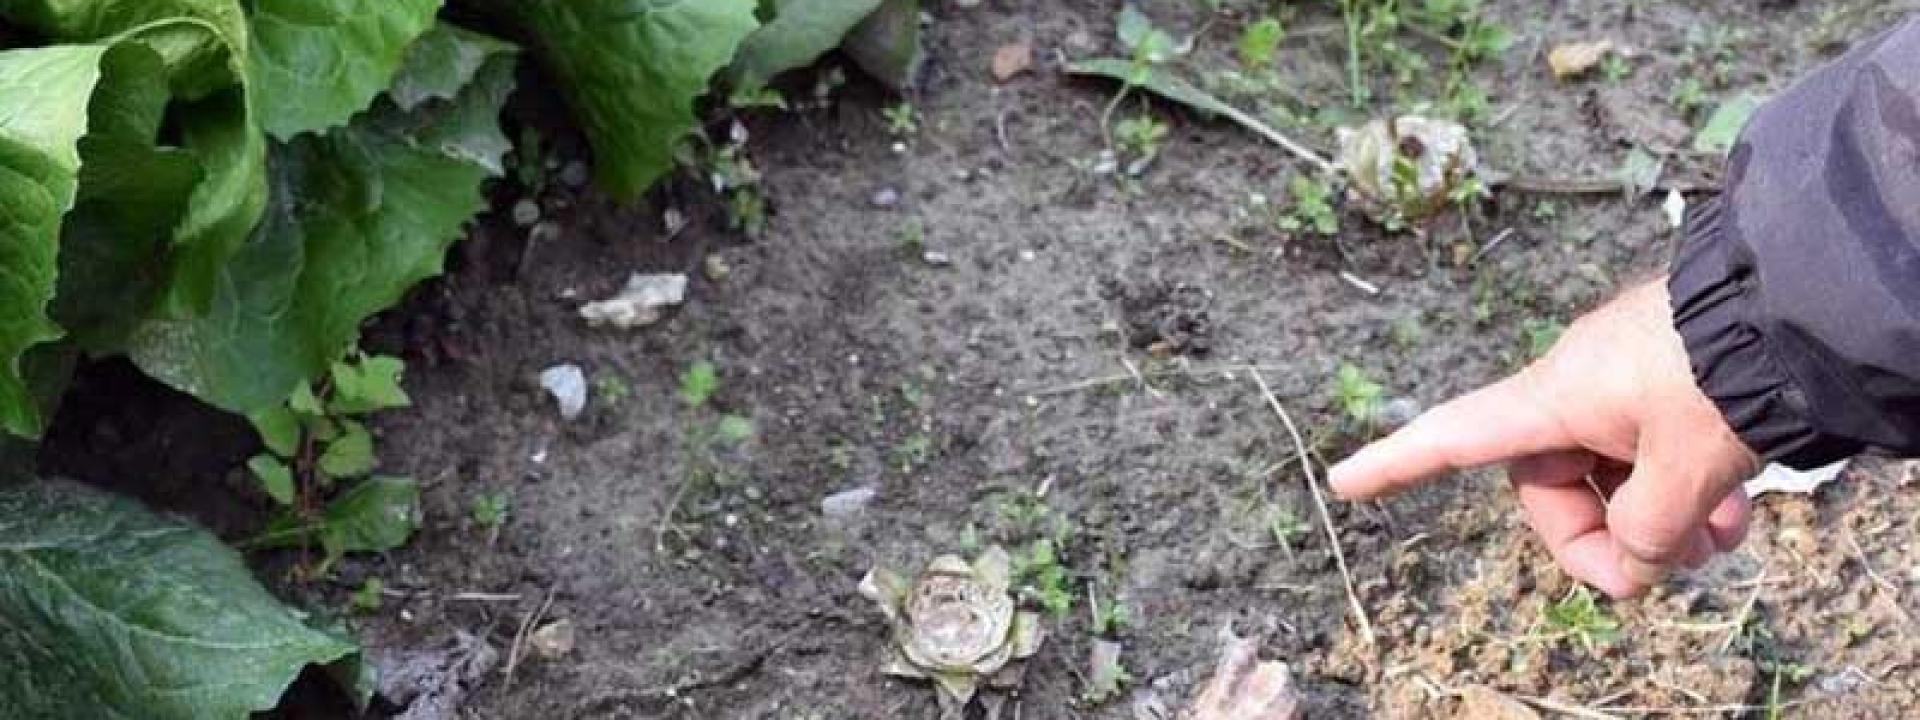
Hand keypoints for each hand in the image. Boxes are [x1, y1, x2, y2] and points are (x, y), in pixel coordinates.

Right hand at [1328, 280, 1759, 597]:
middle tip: (1667, 567)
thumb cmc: (1728, 376)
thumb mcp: (1688, 472)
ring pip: (1611, 473)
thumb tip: (1634, 556)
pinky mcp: (1663, 378)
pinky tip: (1734, 511)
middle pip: (1552, 484)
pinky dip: (1679, 488)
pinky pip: (1647, 449)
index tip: (1344, 482)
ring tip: (1722, 538)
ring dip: (1656, 519)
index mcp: (1555, 396)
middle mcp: (1574, 385)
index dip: (1396, 463)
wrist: (1799, 307)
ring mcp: (1620, 380)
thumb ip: (1646, 532)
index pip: (1455, 436)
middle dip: (1602, 536)